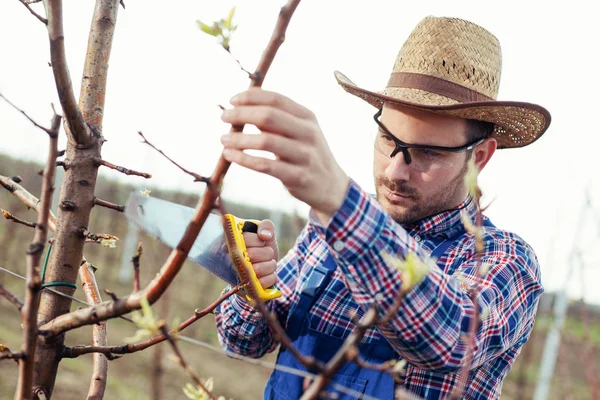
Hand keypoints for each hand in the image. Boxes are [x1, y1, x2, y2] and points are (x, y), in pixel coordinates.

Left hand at [220, 89, 349, 222]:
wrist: (331, 186)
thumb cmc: (306, 154)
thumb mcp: (298, 132)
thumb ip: (275, 121)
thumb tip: (243, 108)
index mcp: (307, 117)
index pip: (276, 99)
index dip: (251, 97)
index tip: (232, 101)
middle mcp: (308, 133)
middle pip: (269, 116)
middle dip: (241, 114)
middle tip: (224, 117)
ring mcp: (305, 155)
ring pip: (265, 141)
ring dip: (239, 139)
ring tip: (224, 139)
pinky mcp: (298, 176)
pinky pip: (265, 165)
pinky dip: (243, 159)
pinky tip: (230, 155)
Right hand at [238, 219, 278, 299]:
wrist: (262, 267)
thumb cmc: (261, 247)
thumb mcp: (263, 232)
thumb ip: (266, 226)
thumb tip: (264, 236)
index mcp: (230, 242)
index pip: (246, 239)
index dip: (259, 241)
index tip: (261, 241)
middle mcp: (228, 259)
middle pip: (253, 255)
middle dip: (267, 252)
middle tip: (265, 253)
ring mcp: (235, 275)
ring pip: (259, 269)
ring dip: (270, 265)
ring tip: (266, 263)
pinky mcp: (245, 290)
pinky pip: (264, 282)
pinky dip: (271, 276)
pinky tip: (267, 273)